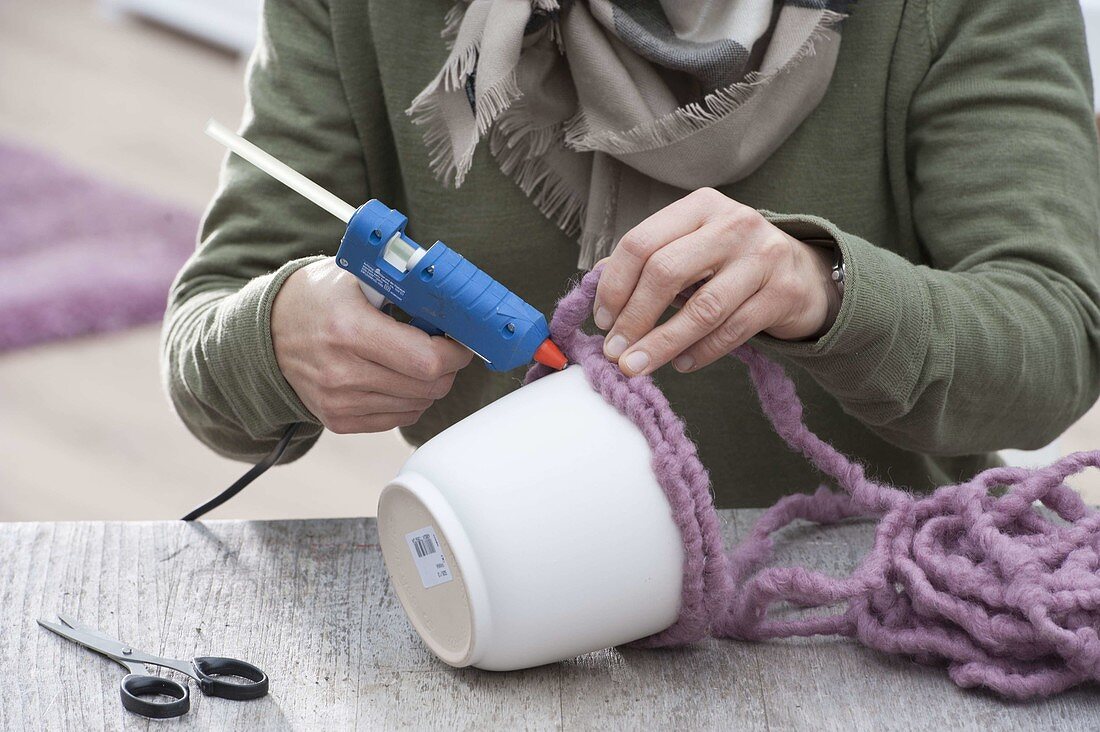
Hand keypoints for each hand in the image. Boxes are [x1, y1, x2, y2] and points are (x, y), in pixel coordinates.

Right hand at [271, 258, 473, 432]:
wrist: (267, 333)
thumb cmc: (317, 299)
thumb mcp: (356, 277)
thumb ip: (404, 286)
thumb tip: (454, 300)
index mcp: (349, 330)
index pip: (427, 360)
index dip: (455, 352)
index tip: (460, 340)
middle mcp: (342, 372)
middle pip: (429, 386)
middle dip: (448, 367)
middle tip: (445, 347)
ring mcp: (339, 401)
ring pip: (418, 404)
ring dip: (429, 383)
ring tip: (415, 358)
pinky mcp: (338, 420)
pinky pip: (398, 418)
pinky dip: (410, 399)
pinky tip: (398, 376)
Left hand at [593, 188, 838, 376]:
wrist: (804, 274)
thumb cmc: (732, 262)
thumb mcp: (691, 248)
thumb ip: (648, 260)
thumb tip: (596, 283)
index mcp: (701, 206)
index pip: (642, 242)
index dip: (614, 285)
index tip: (601, 320)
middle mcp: (734, 224)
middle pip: (666, 272)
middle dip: (633, 317)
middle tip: (614, 350)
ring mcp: (763, 257)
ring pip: (701, 308)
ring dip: (661, 343)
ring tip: (636, 366)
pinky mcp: (783, 293)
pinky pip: (732, 330)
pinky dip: (700, 352)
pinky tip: (680, 364)